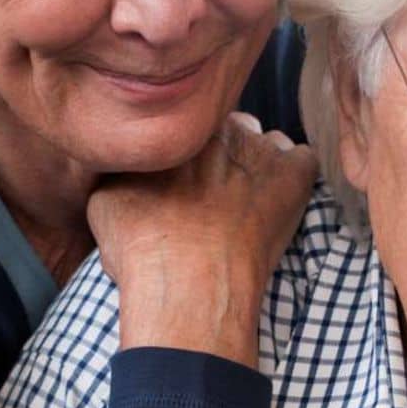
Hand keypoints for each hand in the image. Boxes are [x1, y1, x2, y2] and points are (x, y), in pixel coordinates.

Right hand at [88, 113, 317, 367]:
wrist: (187, 282)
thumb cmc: (141, 247)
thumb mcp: (105, 198)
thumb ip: (122, 169)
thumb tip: (124, 167)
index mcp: (176, 128)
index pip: (190, 125)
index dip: (189, 153)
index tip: (185, 180)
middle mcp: (220, 126)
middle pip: (229, 129)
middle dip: (224, 154)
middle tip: (212, 195)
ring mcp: (262, 147)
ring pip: (265, 142)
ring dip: (257, 164)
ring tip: (244, 203)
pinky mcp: (295, 176)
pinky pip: (301, 160)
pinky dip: (292, 178)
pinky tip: (277, 203)